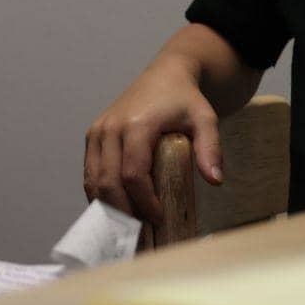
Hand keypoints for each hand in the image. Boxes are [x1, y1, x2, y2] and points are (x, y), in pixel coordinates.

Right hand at [84, 58, 222, 225]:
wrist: (166, 74)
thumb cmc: (186, 99)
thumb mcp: (205, 119)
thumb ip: (210, 148)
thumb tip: (215, 180)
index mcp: (137, 124)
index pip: (133, 174)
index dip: (144, 202)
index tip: (159, 218)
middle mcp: (111, 127)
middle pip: (108, 182)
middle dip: (123, 212)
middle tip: (141, 230)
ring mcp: (98, 130)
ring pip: (93, 181)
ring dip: (108, 207)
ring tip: (128, 224)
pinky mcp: (93, 135)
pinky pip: (89, 172)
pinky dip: (99, 195)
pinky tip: (116, 208)